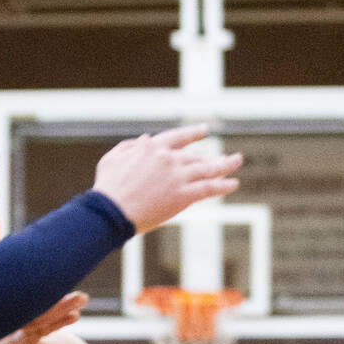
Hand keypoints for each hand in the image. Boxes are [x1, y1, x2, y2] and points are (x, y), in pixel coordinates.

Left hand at [0, 292, 86, 343]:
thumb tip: (24, 334)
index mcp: (1, 321)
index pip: (24, 307)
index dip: (40, 299)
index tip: (56, 290)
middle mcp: (12, 323)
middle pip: (39, 310)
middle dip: (58, 303)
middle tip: (80, 296)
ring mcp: (20, 330)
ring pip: (45, 318)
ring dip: (62, 310)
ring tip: (81, 301)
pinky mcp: (26, 340)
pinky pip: (44, 329)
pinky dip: (58, 324)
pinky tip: (74, 316)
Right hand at [93, 126, 241, 232]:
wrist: (109, 212)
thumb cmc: (106, 188)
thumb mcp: (112, 159)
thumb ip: (129, 147)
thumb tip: (144, 139)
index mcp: (152, 148)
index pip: (178, 137)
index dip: (193, 134)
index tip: (204, 131)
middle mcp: (169, 159)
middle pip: (195, 156)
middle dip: (211, 157)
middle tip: (225, 156)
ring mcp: (177, 177)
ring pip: (207, 169)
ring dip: (225, 165)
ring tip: (236, 161)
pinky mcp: (182, 196)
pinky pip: (208, 188)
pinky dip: (222, 185)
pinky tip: (233, 183)